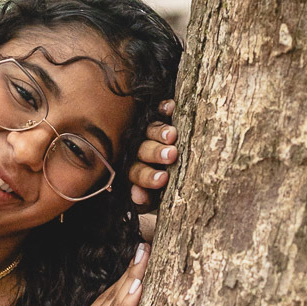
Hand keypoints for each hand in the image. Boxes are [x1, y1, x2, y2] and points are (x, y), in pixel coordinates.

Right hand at [17, 243, 148, 305]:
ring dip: (131, 278)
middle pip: (110, 297)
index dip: (119, 284)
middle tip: (144, 247)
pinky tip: (137, 285)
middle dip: (129, 271)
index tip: (133, 264)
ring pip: (114, 304)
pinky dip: (127, 303)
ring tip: (144, 255)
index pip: (102, 305)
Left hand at [128, 99, 176, 221]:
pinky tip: (170, 106)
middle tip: (171, 155)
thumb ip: (144, 199)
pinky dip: (164, 108)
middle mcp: (138, 150)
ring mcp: (147, 133)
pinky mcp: (157, 117)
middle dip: (157, 153)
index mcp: (135, 171)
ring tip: (171, 134)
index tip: (162, 180)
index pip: (138, 173)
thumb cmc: (160, 189)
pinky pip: (158, 111)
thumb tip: (137, 196)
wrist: (171, 169)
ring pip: (151, 131)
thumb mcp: (152, 198)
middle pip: (144, 150)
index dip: (148, 177)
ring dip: (160, 132)